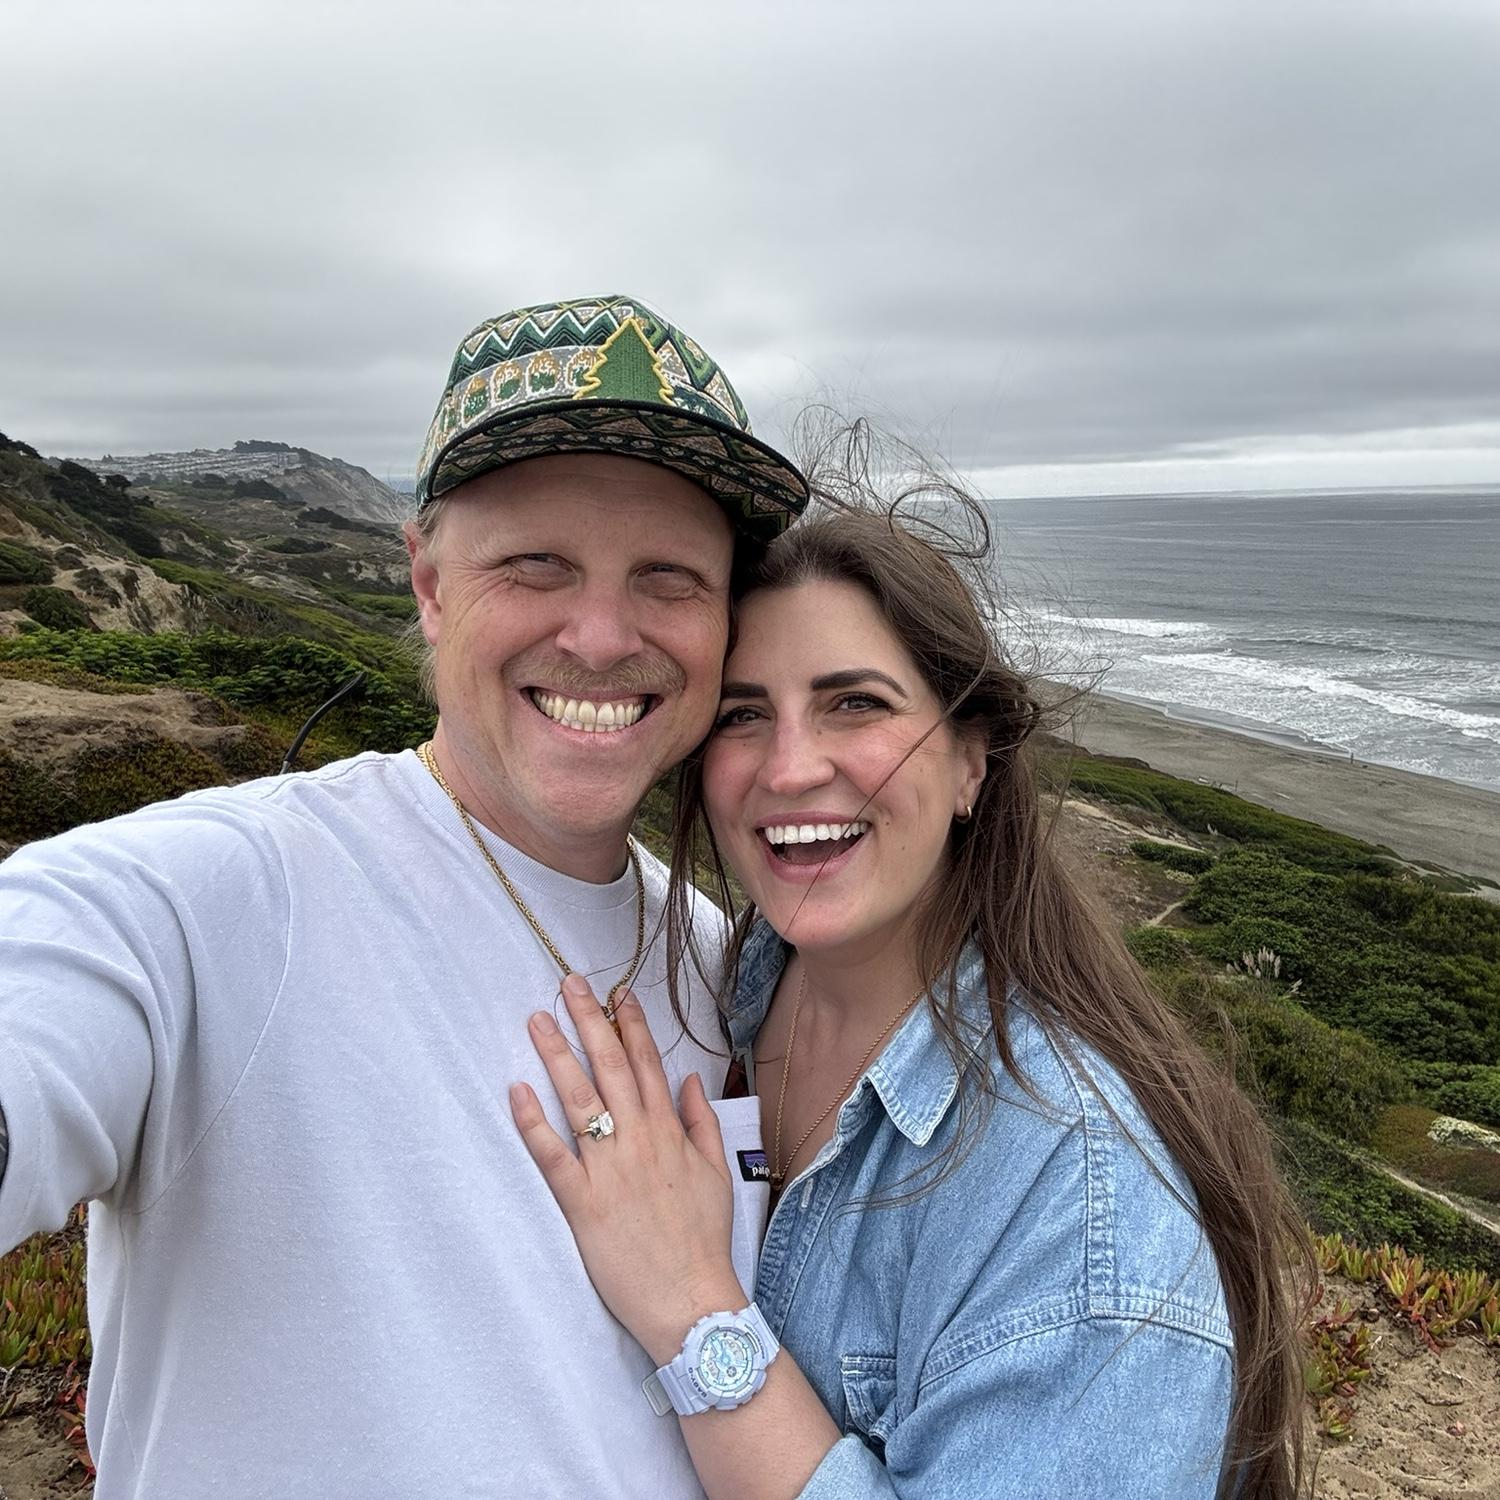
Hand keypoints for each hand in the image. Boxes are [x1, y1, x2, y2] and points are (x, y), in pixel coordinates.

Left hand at [511, 973, 746, 1364]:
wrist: (691, 1301)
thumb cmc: (703, 1241)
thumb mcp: (716, 1175)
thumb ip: (702, 1125)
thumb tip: (689, 1082)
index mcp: (670, 1132)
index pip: (648, 1064)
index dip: (631, 1024)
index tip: (616, 992)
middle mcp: (638, 1140)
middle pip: (611, 1067)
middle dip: (589, 1021)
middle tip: (568, 985)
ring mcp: (608, 1169)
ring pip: (580, 1099)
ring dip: (557, 1055)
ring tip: (537, 1021)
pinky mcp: (582, 1202)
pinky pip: (552, 1154)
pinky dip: (533, 1122)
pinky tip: (517, 1091)